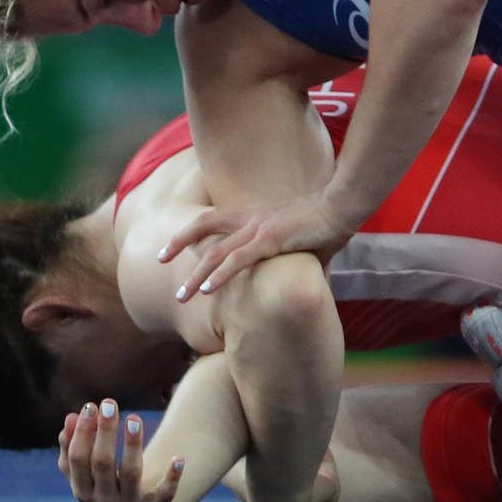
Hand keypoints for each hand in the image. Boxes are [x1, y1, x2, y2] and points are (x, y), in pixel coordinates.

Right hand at [58, 400, 184, 501]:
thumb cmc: (105, 493)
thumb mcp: (85, 478)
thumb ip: (71, 450)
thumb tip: (71, 416)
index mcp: (83, 491)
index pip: (78, 459)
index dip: (82, 432)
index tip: (90, 406)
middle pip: (102, 463)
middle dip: (104, 432)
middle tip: (109, 403)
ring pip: (131, 473)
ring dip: (132, 445)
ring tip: (134, 418)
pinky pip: (165, 494)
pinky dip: (172, 477)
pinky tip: (178, 457)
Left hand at [157, 191, 354, 301]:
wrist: (343, 206)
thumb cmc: (328, 222)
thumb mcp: (301, 239)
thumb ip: (292, 257)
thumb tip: (300, 279)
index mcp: (253, 215)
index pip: (211, 217)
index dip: (189, 230)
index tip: (172, 244)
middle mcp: (250, 219)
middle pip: (202, 227)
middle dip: (177, 244)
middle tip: (158, 259)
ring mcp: (258, 229)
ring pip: (216, 253)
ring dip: (195, 276)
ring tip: (181, 295)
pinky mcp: (271, 240)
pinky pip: (239, 260)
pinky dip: (220, 275)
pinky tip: (208, 289)